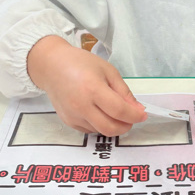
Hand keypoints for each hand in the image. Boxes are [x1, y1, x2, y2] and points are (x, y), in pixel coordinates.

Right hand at [27, 36, 146, 134]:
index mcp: (93, 89)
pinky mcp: (68, 121)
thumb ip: (123, 92)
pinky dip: (100, 125)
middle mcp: (81, 106)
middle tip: (131, 118)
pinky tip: (99, 112)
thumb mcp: (108, 70)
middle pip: (110, 128)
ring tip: (113, 111)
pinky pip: (90, 130)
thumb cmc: (80, 63)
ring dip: (113, 125)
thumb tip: (137, 109)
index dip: (134, 115)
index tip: (142, 114)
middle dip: (126, 126)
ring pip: (101, 131)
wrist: (52, 66)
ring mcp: (73, 116)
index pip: (119, 111)